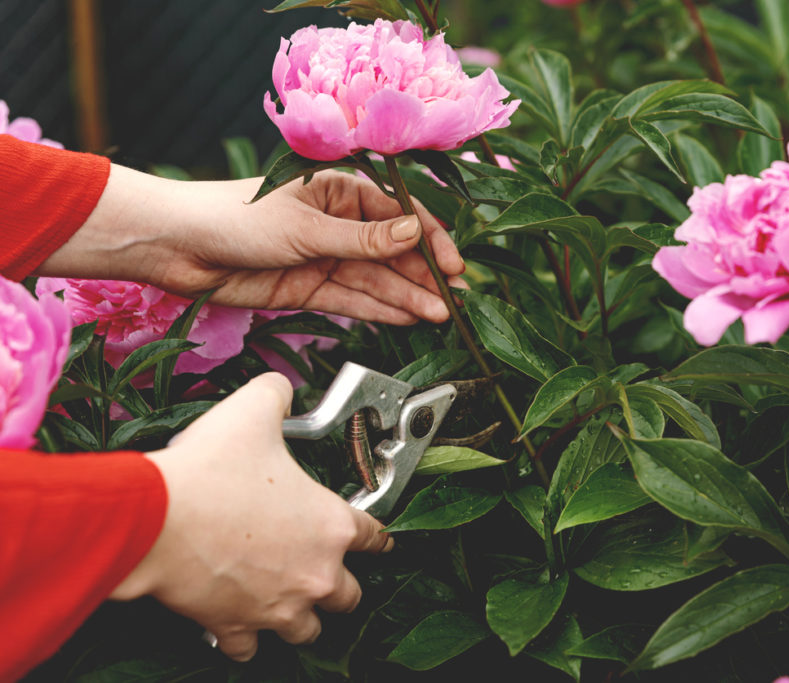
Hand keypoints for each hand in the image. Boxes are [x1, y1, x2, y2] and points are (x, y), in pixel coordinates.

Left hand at [39, 166, 466, 324]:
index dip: (429, 241)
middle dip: (423, 277)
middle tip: (454, 301)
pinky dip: (380, 310)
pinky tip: (407, 318)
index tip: (454, 266)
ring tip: (439, 316)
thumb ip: (363, 239)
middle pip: (392, 253)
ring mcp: (324, 257)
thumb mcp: (307, 227)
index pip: (398, 216)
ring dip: (407, 298)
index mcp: (339, 191)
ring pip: (376, 280)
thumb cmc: (236, 216)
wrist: (179, 246)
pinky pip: (353, 300)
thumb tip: (415, 235)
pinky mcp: (308, 288)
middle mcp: (337, 224)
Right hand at [109, 373, 392, 660]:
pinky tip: (238, 627)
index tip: (380, 541)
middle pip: (348, 595)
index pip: (374, 535)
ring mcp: (277, 606)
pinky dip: (245, 640)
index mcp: (330, 524)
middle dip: (341, 587)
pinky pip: (249, 649)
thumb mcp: (253, 411)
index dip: (377, 536)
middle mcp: (314, 572)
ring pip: (308, 630)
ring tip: (290, 606)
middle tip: (328, 576)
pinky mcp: (235, 626)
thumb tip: (281, 389)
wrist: (155, 518)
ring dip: (302, 619)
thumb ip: (277, 394)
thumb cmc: (208, 471)